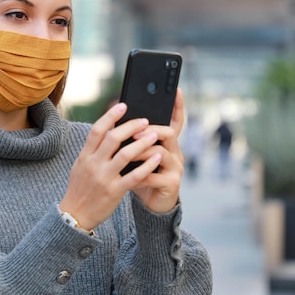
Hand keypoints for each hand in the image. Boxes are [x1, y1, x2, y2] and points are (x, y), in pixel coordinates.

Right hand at [59, 102, 163, 230]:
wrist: (75, 215)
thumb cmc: (80, 188)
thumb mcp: (80, 165)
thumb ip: (93, 149)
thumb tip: (108, 130)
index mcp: (85, 156)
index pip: (97, 130)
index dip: (110, 115)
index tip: (123, 106)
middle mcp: (93, 164)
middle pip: (113, 138)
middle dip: (131, 126)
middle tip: (145, 120)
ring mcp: (104, 178)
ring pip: (126, 155)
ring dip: (142, 143)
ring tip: (154, 135)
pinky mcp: (114, 192)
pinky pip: (134, 176)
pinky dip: (147, 165)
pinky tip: (156, 157)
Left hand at [130, 88, 184, 213]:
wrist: (150, 204)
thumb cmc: (139, 177)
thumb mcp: (135, 157)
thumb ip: (132, 141)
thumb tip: (117, 122)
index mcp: (166, 144)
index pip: (175, 121)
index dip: (177, 106)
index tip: (176, 90)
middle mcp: (175, 153)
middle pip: (168, 133)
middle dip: (150, 130)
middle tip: (134, 132)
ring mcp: (175, 168)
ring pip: (160, 153)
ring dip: (141, 153)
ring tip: (127, 155)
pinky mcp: (172, 184)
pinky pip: (155, 176)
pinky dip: (140, 175)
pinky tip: (130, 177)